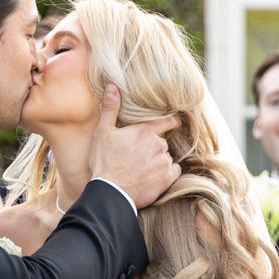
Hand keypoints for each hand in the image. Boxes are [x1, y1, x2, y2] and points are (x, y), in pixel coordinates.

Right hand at [87, 85, 180, 208]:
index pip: (167, 121)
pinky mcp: (168, 179)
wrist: (110, 192)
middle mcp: (159, 145)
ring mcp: (164, 162)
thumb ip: (110, 109)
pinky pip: (173, 172)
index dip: (171, 122)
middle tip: (137, 157)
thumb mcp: (103, 132)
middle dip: (153, 148)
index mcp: (145, 131)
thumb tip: (112, 87)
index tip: (175, 122)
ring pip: (165, 158)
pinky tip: (151, 178)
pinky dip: (165, 174)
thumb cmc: (104, 162)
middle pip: (162, 143)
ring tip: (140, 169)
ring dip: (157, 161)